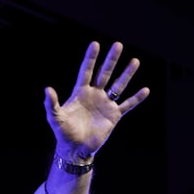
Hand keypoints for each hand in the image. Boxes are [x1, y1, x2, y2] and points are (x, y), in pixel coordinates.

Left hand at [44, 41, 149, 158]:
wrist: (76, 149)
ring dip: (127, 74)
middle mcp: (95, 95)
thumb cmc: (63, 133)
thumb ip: (51, 103)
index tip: (95, 44)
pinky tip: (146, 90)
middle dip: (111, 60)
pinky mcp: (114, 116)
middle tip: (118, 45)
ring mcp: (105, 104)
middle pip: (105, 73)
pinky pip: (127, 105)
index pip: (87, 71)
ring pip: (118, 85)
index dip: (91, 58)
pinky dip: (136, 98)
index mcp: (81, 92)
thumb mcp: (55, 117)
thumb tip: (47, 89)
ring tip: (135, 61)